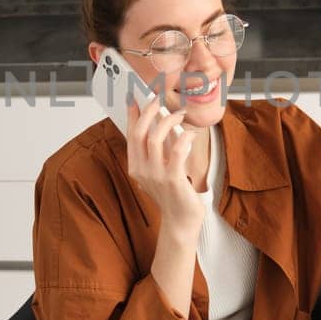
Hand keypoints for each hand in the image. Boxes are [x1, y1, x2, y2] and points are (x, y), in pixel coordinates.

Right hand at [125, 91, 202, 227]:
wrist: (180, 220)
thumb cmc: (173, 193)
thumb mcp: (161, 168)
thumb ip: (160, 147)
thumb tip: (162, 120)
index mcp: (136, 167)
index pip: (131, 135)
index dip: (133, 115)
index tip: (136, 98)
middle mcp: (142, 170)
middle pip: (139, 133)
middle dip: (148, 111)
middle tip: (157, 99)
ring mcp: (156, 175)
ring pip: (155, 138)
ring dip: (167, 120)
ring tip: (179, 114)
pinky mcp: (173, 179)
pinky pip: (177, 150)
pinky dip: (184, 137)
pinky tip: (190, 134)